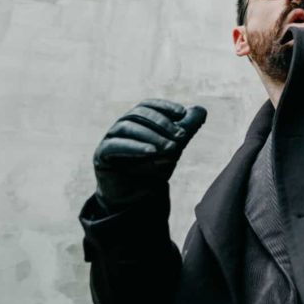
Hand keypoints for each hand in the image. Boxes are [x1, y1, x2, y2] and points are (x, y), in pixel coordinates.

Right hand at [92, 99, 207, 210]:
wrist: (136, 198)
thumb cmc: (153, 169)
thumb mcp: (173, 149)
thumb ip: (186, 130)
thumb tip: (201, 110)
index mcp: (136, 121)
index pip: (148, 106)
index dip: (165, 107)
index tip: (183, 113)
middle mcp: (121, 126)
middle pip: (138, 114)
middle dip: (162, 123)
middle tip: (181, 137)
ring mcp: (110, 139)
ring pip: (128, 127)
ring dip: (152, 136)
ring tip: (171, 148)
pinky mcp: (102, 155)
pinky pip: (116, 146)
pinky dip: (135, 147)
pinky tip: (152, 152)